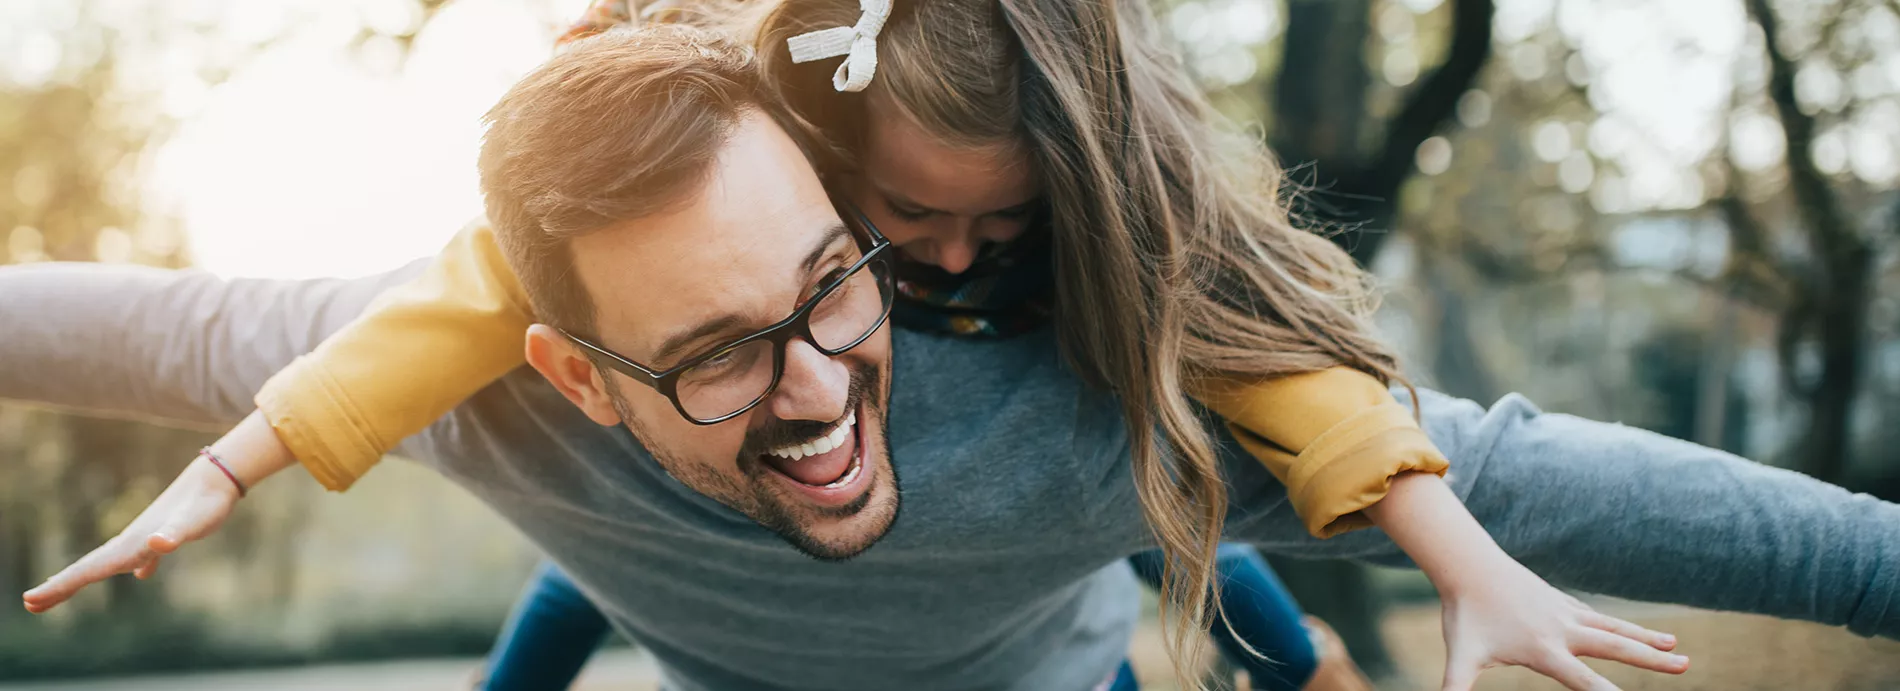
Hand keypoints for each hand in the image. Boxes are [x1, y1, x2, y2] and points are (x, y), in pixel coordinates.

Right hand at [22, 453, 240, 612]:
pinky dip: (136, 566)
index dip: (60, 586)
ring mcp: (147, 538)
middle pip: (90, 568)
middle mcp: (132, 542)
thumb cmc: (203, 504)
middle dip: (60, 587)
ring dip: (86, 578)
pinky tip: (142, 573)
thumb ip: (172, 535)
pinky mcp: (167, 536)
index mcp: (131, 545)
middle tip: (29, 604)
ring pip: (110, 562)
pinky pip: (142, 556)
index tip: (29, 601)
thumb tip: (157, 545)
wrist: (217, 479)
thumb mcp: (189, 524)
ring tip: (64, 591)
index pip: (88, 570)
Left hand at [1437, 560, 1688, 690]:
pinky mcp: (1562, 602)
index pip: (1584, 682)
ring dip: (1647, 639)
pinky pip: (1599, 618)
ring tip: (1678, 649)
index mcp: (1544, 649)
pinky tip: (1638, 634)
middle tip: (1685, 668)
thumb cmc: (1465, 615)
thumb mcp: (1459, 658)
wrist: (1468, 566)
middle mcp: (1563, 630)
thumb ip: (1453, 689)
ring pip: (1614, 629)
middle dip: (1651, 660)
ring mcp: (1566, 613)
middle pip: (1615, 648)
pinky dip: (1621, 627)